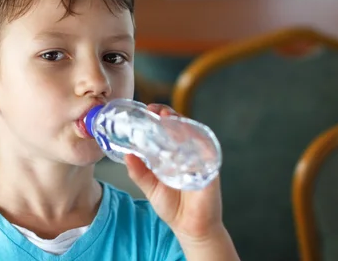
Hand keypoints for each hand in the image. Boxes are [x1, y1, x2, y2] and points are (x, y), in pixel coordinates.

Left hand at [124, 104, 223, 241]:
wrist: (190, 227)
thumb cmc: (172, 206)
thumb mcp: (150, 186)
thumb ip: (138, 172)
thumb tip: (126, 155)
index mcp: (173, 154)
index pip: (168, 129)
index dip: (160, 117)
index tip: (150, 109)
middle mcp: (187, 153)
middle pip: (182, 127)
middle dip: (171, 116)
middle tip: (158, 112)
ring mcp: (200, 159)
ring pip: (194, 135)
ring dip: (181, 125)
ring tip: (168, 119)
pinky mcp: (211, 169)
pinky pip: (206, 152)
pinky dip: (196, 143)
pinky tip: (184, 138)